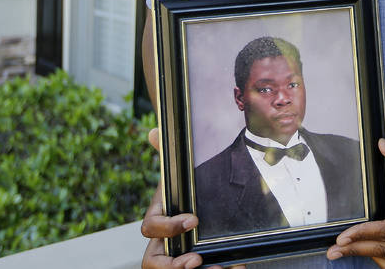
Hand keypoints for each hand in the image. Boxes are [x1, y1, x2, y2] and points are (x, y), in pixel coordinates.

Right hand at [141, 128, 245, 268]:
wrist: (200, 210)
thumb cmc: (184, 194)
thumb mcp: (179, 174)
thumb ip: (168, 154)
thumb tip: (154, 130)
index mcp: (158, 220)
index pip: (150, 228)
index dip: (167, 227)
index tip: (193, 219)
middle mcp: (163, 243)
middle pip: (153, 262)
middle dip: (171, 266)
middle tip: (195, 260)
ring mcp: (176, 257)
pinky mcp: (193, 264)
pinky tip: (234, 268)